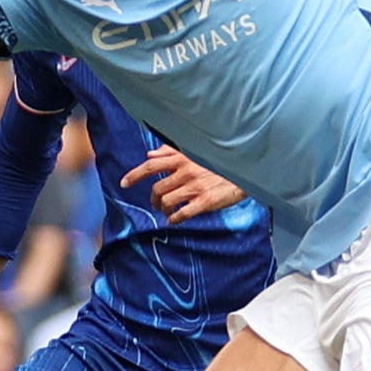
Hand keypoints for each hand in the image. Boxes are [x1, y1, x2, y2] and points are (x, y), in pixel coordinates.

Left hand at [122, 145, 247, 222]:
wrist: (247, 171)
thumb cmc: (220, 161)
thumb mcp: (195, 151)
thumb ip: (171, 152)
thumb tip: (150, 154)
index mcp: (182, 158)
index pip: (150, 166)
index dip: (134, 175)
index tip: (123, 183)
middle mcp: (186, 172)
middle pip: (156, 189)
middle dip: (153, 200)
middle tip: (156, 204)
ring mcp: (195, 187)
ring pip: (166, 203)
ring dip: (163, 210)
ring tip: (168, 211)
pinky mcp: (206, 202)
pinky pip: (181, 214)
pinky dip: (174, 219)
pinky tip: (175, 219)